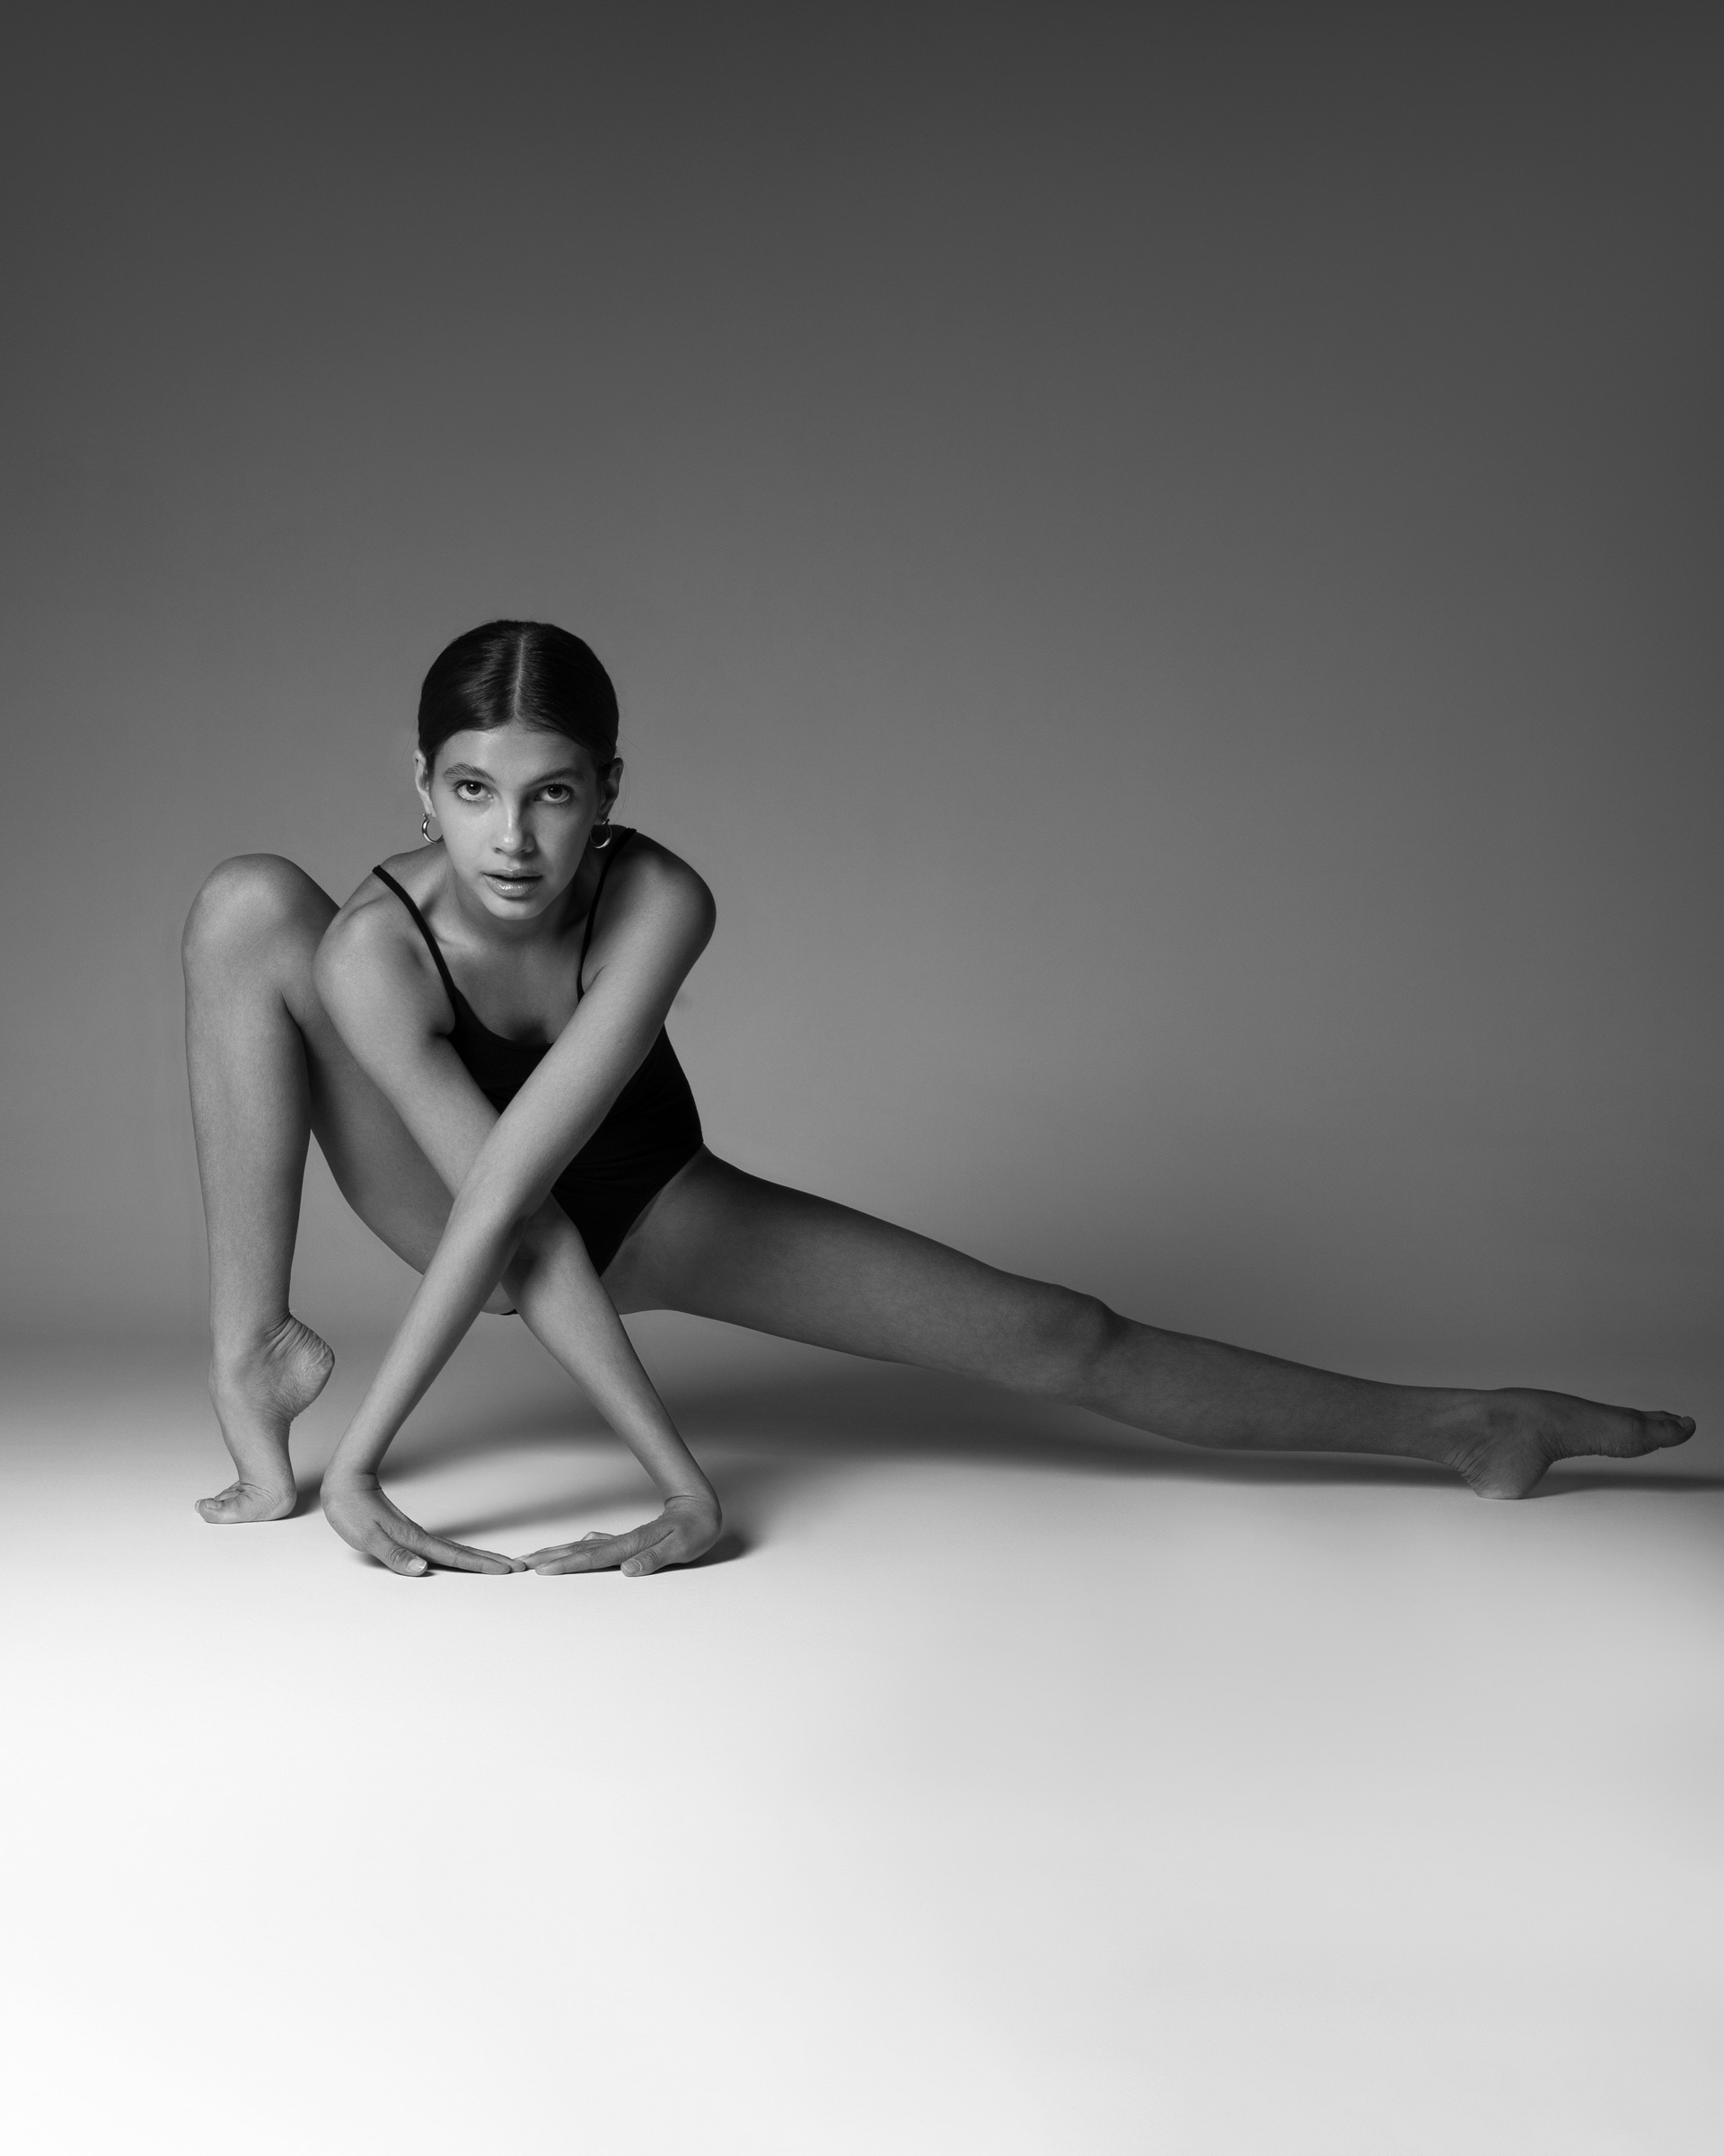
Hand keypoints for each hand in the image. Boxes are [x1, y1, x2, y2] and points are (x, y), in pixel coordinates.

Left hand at [322, 1474, 523, 1575]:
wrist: (346, 1485)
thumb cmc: (352, 1511)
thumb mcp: (367, 1537)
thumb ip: (394, 1555)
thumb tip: (421, 1570)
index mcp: (414, 1541)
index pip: (454, 1557)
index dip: (480, 1566)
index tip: (506, 1570)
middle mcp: (420, 1539)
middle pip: (463, 1552)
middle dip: (491, 1561)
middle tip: (518, 1567)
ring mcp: (417, 1536)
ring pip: (456, 1549)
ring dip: (480, 1557)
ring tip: (501, 1564)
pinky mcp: (410, 1534)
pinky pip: (444, 1547)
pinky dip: (461, 1554)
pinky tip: (464, 1558)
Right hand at [522, 1492, 721, 1576]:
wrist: (700, 1507)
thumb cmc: (694, 1530)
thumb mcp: (682, 1547)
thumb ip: (654, 1559)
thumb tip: (628, 1571)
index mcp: (632, 1544)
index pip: (594, 1557)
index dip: (568, 1565)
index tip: (543, 1570)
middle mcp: (622, 1541)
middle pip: (578, 1550)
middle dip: (549, 1557)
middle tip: (520, 1564)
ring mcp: (621, 1540)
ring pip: (581, 1547)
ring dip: (556, 1552)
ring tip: (532, 1558)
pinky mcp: (625, 1541)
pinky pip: (592, 1547)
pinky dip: (574, 1550)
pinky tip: (566, 1552)